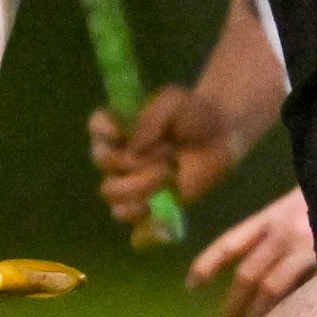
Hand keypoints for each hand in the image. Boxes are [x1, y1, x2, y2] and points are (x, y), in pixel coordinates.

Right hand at [89, 84, 237, 221]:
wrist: (220, 138)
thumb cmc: (194, 114)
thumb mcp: (174, 103)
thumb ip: (151, 119)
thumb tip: (134, 149)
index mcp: (121, 125)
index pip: (96, 126)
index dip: (104, 130)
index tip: (122, 132)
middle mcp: (119, 153)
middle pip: (102, 161)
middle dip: (133, 160)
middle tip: (167, 155)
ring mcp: (129, 180)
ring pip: (111, 192)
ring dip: (138, 186)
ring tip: (168, 176)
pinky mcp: (143, 202)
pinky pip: (124, 214)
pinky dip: (138, 211)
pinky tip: (160, 200)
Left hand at [185, 187, 316, 316]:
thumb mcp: (297, 206)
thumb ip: (277, 233)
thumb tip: (255, 274)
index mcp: (271, 216)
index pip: (230, 242)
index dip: (207, 263)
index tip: (191, 285)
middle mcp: (282, 233)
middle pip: (247, 275)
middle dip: (233, 304)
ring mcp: (304, 249)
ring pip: (270, 290)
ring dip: (256, 315)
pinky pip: (301, 294)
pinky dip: (289, 312)